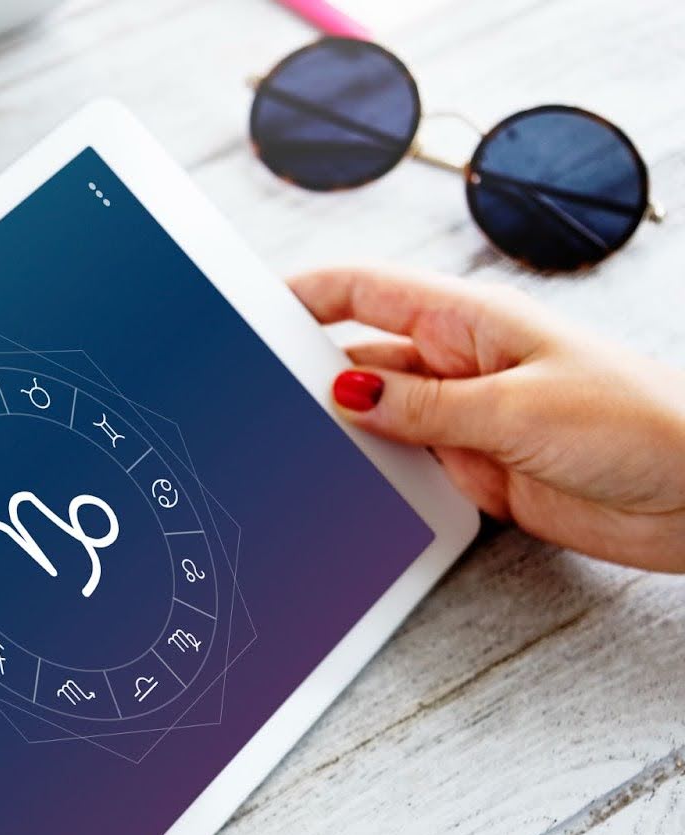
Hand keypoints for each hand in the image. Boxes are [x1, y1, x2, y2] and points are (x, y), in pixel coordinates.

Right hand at [290, 266, 684, 572]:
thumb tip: (345, 393)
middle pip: (361, 359)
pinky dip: (372, 478)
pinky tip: (342, 488)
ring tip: (289, 449)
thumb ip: (423, 407)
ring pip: (377, 420)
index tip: (251, 311)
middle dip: (309, 372)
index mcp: (473, 321)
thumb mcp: (515, 408)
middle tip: (254, 397)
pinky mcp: (476, 472)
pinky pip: (404, 470)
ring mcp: (465, 420)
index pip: (368, 291)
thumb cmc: (639, 424)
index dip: (307, 293)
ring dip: (341, 434)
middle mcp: (461, 366)